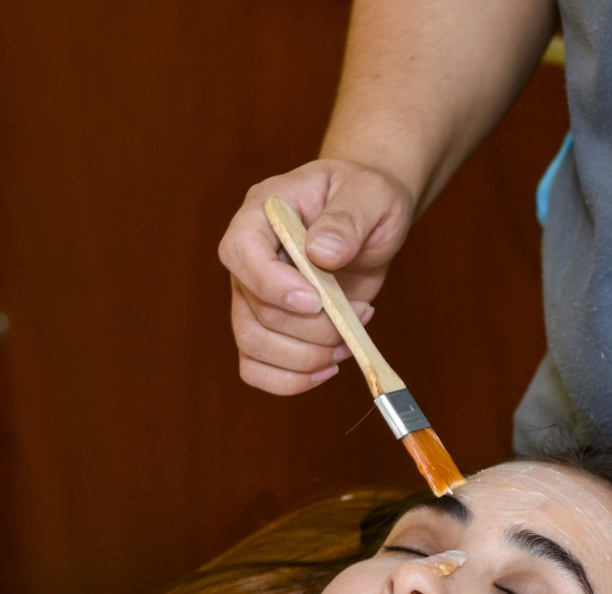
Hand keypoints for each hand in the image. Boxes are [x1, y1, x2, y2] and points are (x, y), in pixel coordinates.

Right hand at [218, 158, 416, 394]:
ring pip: (253, 345)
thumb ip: (347, 220)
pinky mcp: (270, 325)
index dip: (273, 286)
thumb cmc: (366, 196)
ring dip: (306, 358)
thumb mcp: (369, 195)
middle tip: (358, 314)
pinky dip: (292, 379)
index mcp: (261, 213)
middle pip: (254, 312)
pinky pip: (257, 367)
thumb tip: (322, 254)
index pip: (241, 252)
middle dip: (311, 330)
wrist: (370, 215)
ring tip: (349, 341)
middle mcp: (248, 258)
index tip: (317, 301)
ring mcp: (254, 295)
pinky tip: (329, 366)